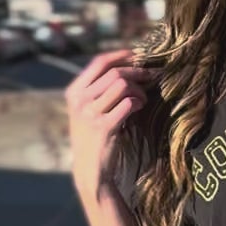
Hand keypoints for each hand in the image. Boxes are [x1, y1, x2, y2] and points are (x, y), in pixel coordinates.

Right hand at [64, 48, 151, 171]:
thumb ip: (100, 89)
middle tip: (151, 76)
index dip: (121, 55)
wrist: (90, 169)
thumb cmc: (94, 137)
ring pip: (122, 85)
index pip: (99, 62)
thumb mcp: (88, 110)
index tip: (138, 56)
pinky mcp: (104, 127)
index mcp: (74, 92)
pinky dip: (138, 102)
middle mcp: (79, 100)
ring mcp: (90, 113)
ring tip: (143, 99)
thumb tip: (129, 65)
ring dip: (139, 90)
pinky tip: (139, 108)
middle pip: (114, 73)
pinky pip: (128, 103)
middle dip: (137, 72)